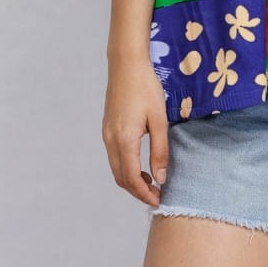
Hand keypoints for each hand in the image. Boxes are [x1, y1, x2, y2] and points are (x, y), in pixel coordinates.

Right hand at [102, 59, 169, 205]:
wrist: (126, 65)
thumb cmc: (146, 88)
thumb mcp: (159, 119)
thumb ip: (160, 150)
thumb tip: (161, 178)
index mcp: (124, 140)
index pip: (132, 178)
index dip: (144, 194)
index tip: (159, 200)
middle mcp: (111, 141)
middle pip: (121, 178)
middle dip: (138, 191)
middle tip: (157, 195)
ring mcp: (107, 135)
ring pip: (116, 168)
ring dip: (132, 181)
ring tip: (152, 183)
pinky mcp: (108, 129)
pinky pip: (115, 157)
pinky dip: (127, 168)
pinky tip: (141, 165)